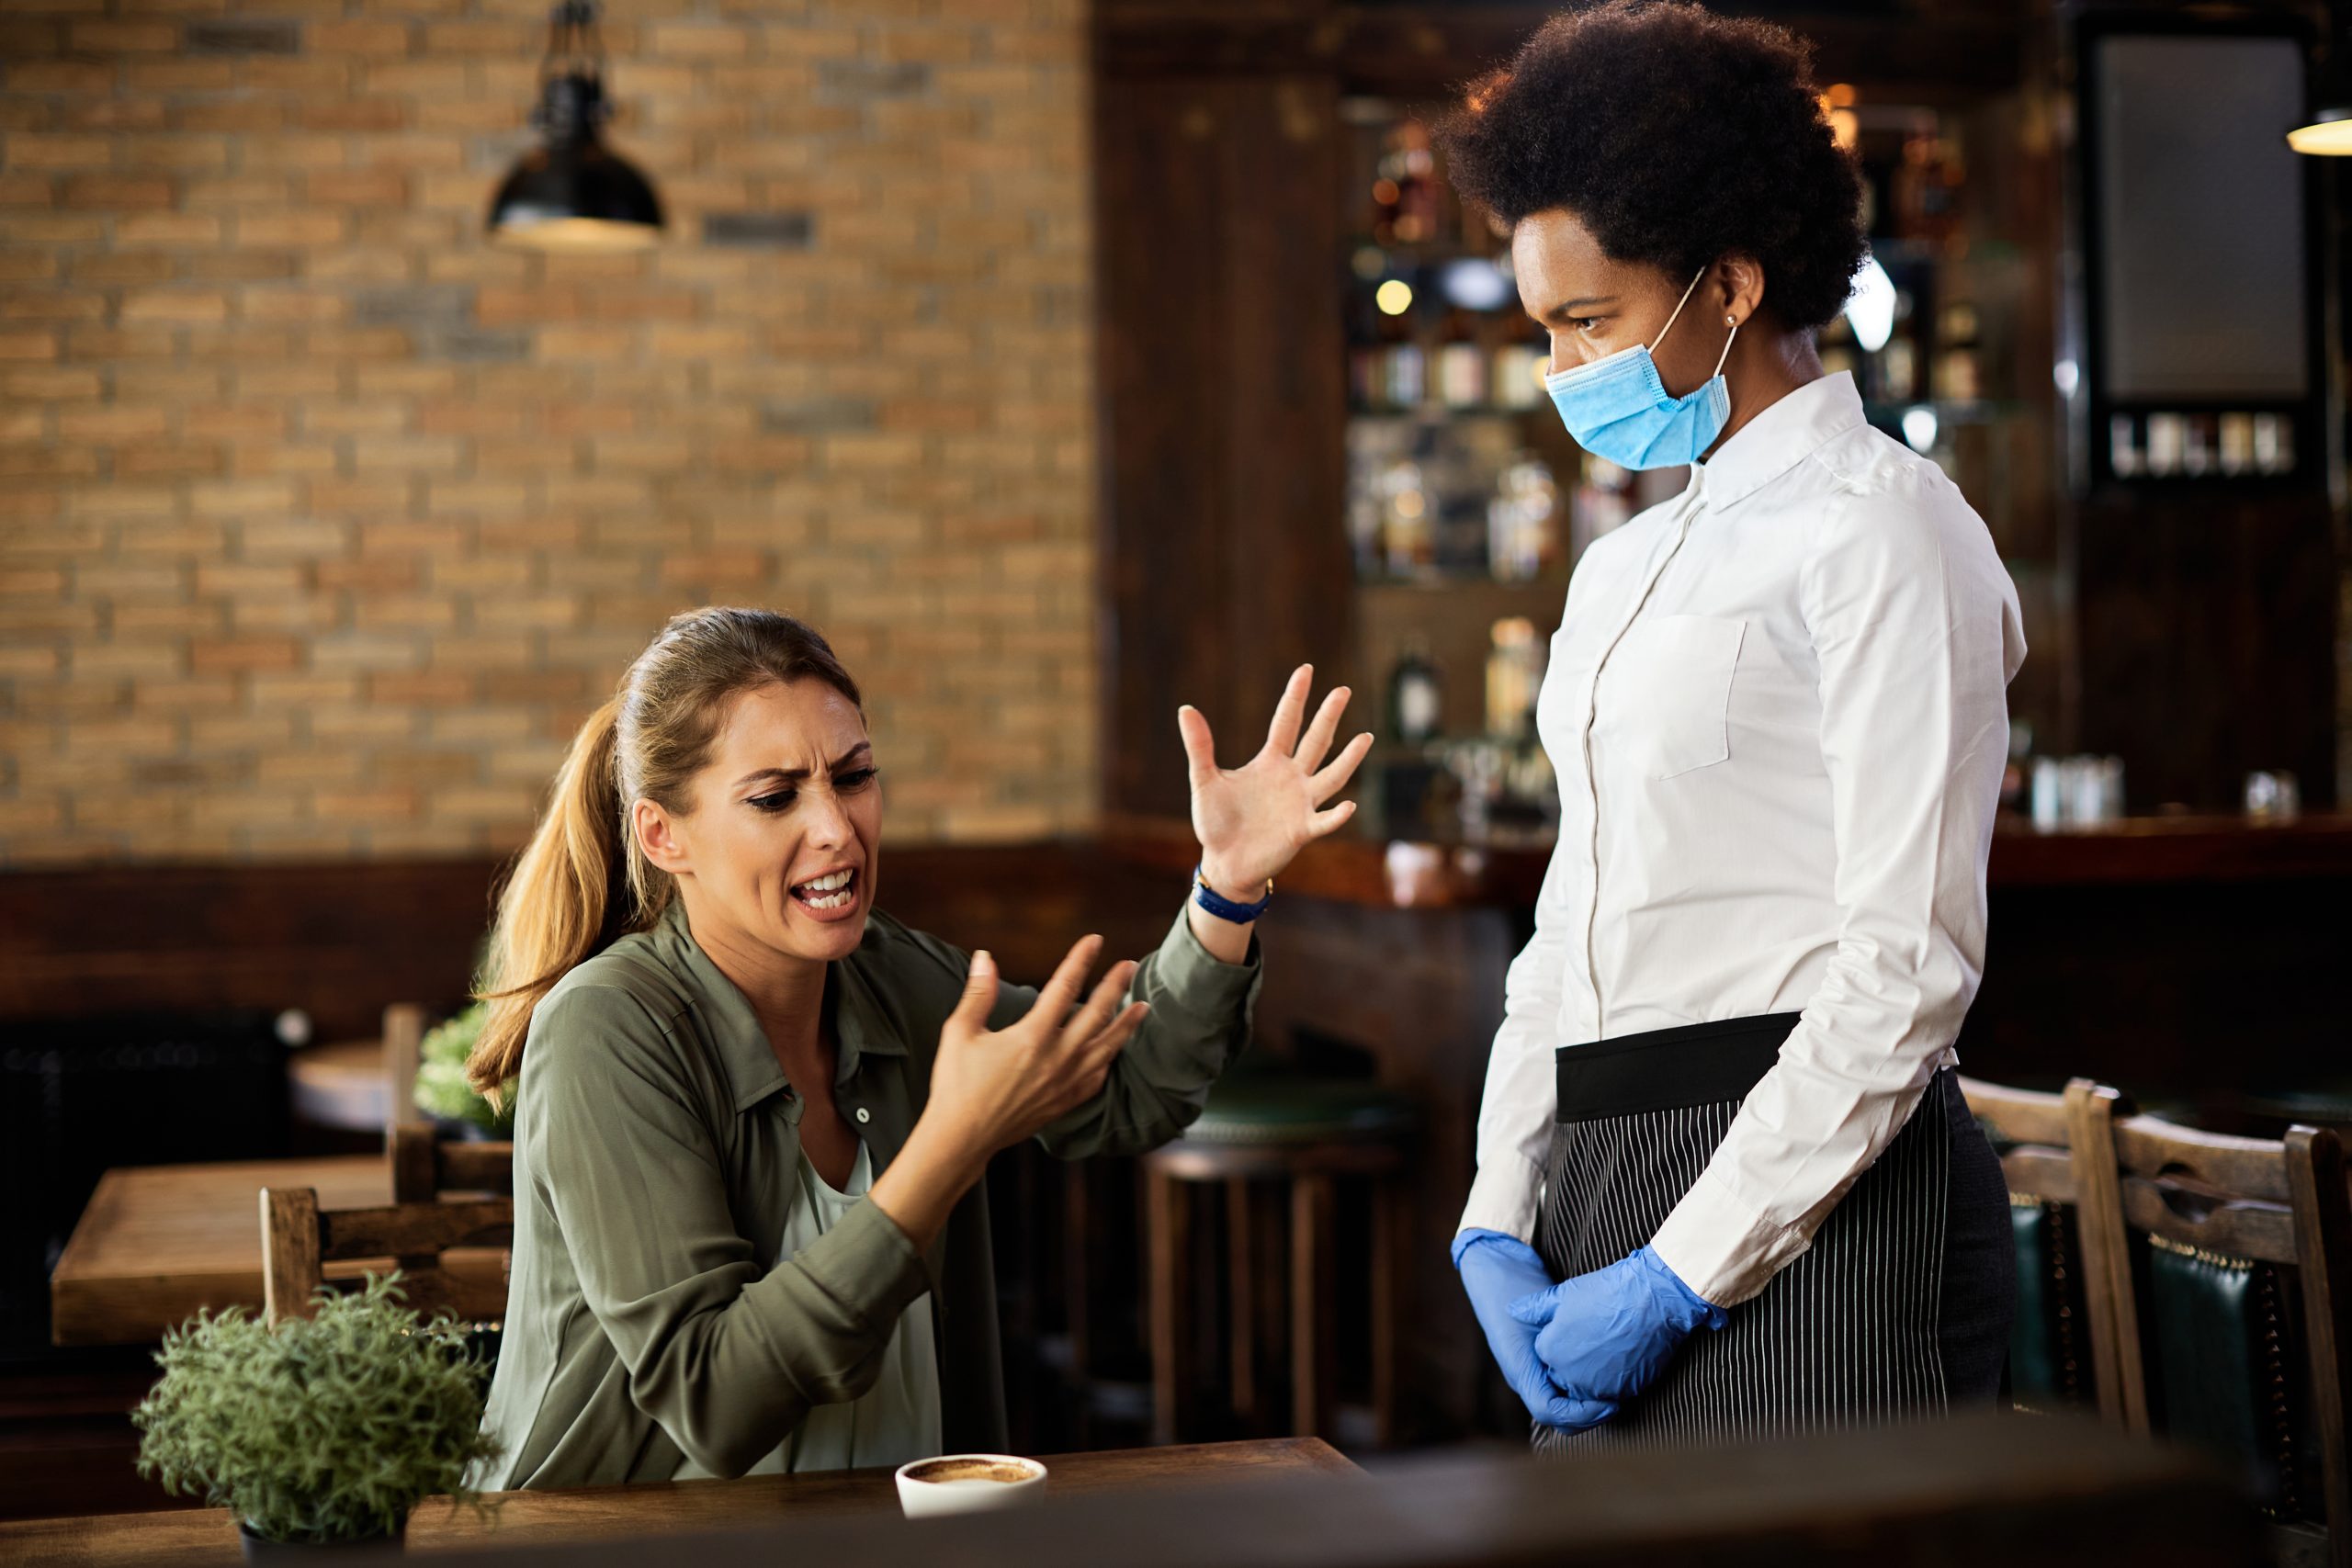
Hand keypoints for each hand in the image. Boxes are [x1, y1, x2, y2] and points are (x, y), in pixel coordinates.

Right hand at [924, 936, 1149, 1164]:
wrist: (962, 1138)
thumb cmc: (956, 1085)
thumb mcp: (960, 1032)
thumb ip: (978, 993)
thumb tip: (986, 957)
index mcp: (1032, 1036)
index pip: (1064, 987)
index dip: (1081, 960)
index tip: (1094, 941)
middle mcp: (1056, 1058)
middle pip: (1097, 1014)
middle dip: (1116, 986)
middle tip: (1130, 966)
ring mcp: (1064, 1083)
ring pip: (1106, 1048)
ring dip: (1126, 1025)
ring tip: (1142, 1007)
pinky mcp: (1064, 1103)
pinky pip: (1097, 1079)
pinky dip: (1108, 1061)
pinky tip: (1113, 1053)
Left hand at [1181, 665, 1373, 899]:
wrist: (1224, 862)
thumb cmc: (1216, 822)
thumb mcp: (1205, 781)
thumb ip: (1200, 747)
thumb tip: (1186, 709)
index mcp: (1269, 762)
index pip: (1286, 722)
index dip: (1295, 697)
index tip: (1306, 670)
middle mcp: (1291, 778)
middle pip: (1315, 741)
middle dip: (1328, 716)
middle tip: (1343, 690)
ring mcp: (1301, 803)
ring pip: (1332, 776)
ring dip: (1348, 759)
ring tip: (1366, 738)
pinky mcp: (1302, 830)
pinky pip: (1323, 821)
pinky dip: (1336, 815)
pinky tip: (1349, 806)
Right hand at [1454, 1230, 1619, 1432]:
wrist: (1493, 1269)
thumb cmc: (1511, 1284)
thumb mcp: (1531, 1304)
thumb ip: (1547, 1324)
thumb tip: (1577, 1351)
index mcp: (1519, 1367)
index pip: (1549, 1412)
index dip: (1581, 1414)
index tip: (1610, 1401)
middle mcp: (1525, 1377)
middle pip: (1558, 1419)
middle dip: (1589, 1415)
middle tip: (1618, 1401)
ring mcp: (1531, 1372)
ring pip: (1562, 1408)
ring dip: (1588, 1406)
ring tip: (1616, 1392)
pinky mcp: (1539, 1365)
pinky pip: (1562, 1393)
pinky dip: (1583, 1394)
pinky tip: (1604, 1379)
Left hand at [1506, 1245, 1726, 1404]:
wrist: (1652, 1299)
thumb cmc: (1606, 1291)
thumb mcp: (1563, 1294)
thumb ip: (1534, 1308)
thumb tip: (1513, 1311)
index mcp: (1550, 1351)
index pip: (1546, 1355)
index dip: (1560, 1340)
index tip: (1577, 1326)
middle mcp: (1569, 1375)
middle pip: (1563, 1377)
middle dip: (1573, 1363)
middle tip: (1593, 1338)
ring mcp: (1597, 1387)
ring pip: (1586, 1391)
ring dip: (1593, 1377)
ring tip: (1608, 1349)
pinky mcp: (1623, 1393)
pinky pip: (1612, 1396)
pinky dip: (1614, 1384)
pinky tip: (1624, 1359)